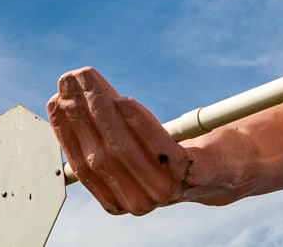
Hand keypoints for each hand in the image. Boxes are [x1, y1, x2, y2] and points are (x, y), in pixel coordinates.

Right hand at [47, 68, 193, 215]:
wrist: (226, 167)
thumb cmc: (174, 152)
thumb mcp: (135, 146)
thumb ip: (106, 136)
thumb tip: (65, 104)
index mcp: (118, 200)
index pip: (83, 164)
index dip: (67, 130)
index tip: (56, 99)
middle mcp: (138, 201)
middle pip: (100, 154)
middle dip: (82, 114)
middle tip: (72, 80)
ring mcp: (164, 190)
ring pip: (123, 149)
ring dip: (104, 112)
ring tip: (93, 83)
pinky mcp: (189, 172)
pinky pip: (158, 146)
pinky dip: (139, 122)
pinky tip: (125, 100)